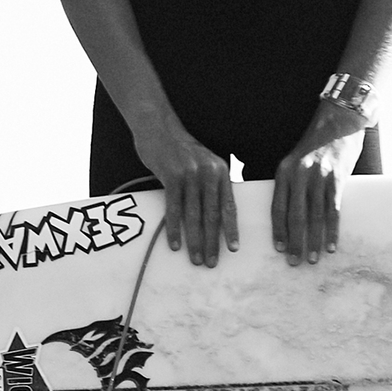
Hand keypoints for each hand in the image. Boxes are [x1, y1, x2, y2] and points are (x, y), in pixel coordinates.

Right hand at [136, 122, 240, 267]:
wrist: (158, 128)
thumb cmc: (179, 150)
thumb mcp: (203, 163)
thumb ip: (211, 184)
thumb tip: (215, 214)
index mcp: (220, 171)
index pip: (229, 206)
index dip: (231, 229)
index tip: (233, 249)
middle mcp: (209, 173)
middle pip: (212, 214)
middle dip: (213, 241)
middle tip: (212, 262)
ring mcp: (190, 174)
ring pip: (194, 215)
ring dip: (195, 240)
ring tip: (196, 258)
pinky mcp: (171, 176)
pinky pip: (174, 208)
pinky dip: (174, 228)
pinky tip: (174, 244)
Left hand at [270, 99, 369, 261]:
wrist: (338, 122)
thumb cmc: (315, 145)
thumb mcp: (295, 161)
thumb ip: (290, 184)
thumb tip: (286, 216)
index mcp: (284, 172)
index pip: (277, 207)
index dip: (278, 231)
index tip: (278, 250)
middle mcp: (299, 175)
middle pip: (295, 216)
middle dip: (294, 242)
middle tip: (294, 262)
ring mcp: (319, 176)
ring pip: (314, 216)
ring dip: (313, 241)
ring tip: (312, 259)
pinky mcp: (338, 178)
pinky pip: (333, 210)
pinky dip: (332, 230)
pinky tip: (331, 245)